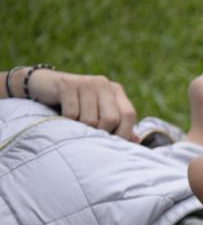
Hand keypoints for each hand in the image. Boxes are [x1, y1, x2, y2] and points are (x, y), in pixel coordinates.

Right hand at [23, 69, 137, 140]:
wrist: (43, 86)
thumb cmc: (76, 105)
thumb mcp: (99, 114)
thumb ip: (118, 126)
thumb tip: (137, 140)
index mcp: (115, 91)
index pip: (129, 115)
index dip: (123, 132)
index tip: (112, 143)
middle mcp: (104, 84)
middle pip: (111, 119)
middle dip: (100, 131)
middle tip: (88, 130)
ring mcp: (86, 82)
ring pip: (90, 119)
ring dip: (81, 127)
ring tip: (74, 120)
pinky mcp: (67, 84)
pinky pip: (72, 114)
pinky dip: (67, 120)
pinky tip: (62, 114)